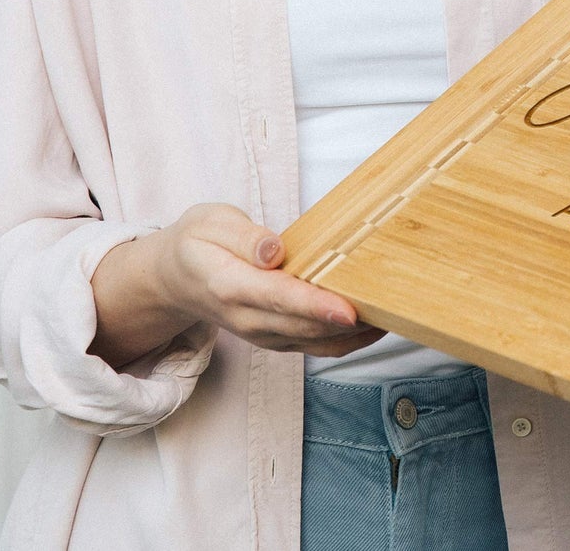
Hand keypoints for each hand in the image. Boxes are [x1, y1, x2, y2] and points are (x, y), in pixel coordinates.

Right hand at [92, 203, 383, 366]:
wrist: (175, 279)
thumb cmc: (198, 243)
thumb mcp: (210, 223)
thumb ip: (244, 237)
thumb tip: (274, 251)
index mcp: (229, 285)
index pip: (278, 298)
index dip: (315, 306)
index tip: (348, 309)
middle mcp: (246, 318)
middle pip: (302, 327)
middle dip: (346, 323)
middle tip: (390, 307)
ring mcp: (260, 333)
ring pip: (312, 343)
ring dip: (353, 335)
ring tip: (394, 315)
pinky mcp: (274, 338)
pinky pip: (313, 346)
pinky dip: (345, 341)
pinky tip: (376, 325)